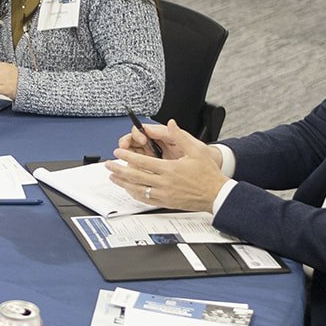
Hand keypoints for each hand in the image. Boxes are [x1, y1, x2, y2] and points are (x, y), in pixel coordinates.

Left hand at [105, 120, 226, 211]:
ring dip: (123, 183)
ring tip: (113, 177)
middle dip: (119, 169)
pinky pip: (146, 199)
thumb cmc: (208, 174)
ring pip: (138, 189)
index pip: (143, 162)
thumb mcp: (196, 150)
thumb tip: (171, 123)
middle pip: (135, 176)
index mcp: (170, 169)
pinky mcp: (166, 202)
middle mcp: (165, 182)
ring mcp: (164, 194)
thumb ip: (180, 136)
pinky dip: (134, 194)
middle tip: (108, 164)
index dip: (128, 157)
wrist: (217, 195)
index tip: (118, 153)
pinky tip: (128, 189)